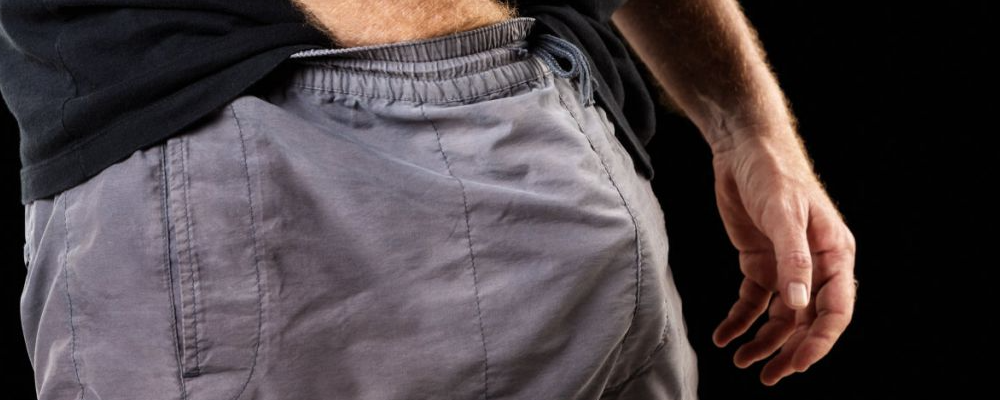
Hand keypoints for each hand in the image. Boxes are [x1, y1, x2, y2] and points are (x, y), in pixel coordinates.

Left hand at [708, 133, 856, 385]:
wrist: (744, 146)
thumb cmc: (773, 172)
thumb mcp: (784, 215)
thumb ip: (793, 261)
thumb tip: (799, 306)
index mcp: (833, 254)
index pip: (835, 309)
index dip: (819, 341)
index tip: (797, 364)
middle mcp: (814, 264)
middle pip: (807, 320)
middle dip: (789, 351)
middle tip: (768, 377)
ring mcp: (786, 264)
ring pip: (780, 315)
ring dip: (763, 341)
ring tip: (740, 360)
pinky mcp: (759, 259)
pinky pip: (753, 300)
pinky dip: (740, 320)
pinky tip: (724, 336)